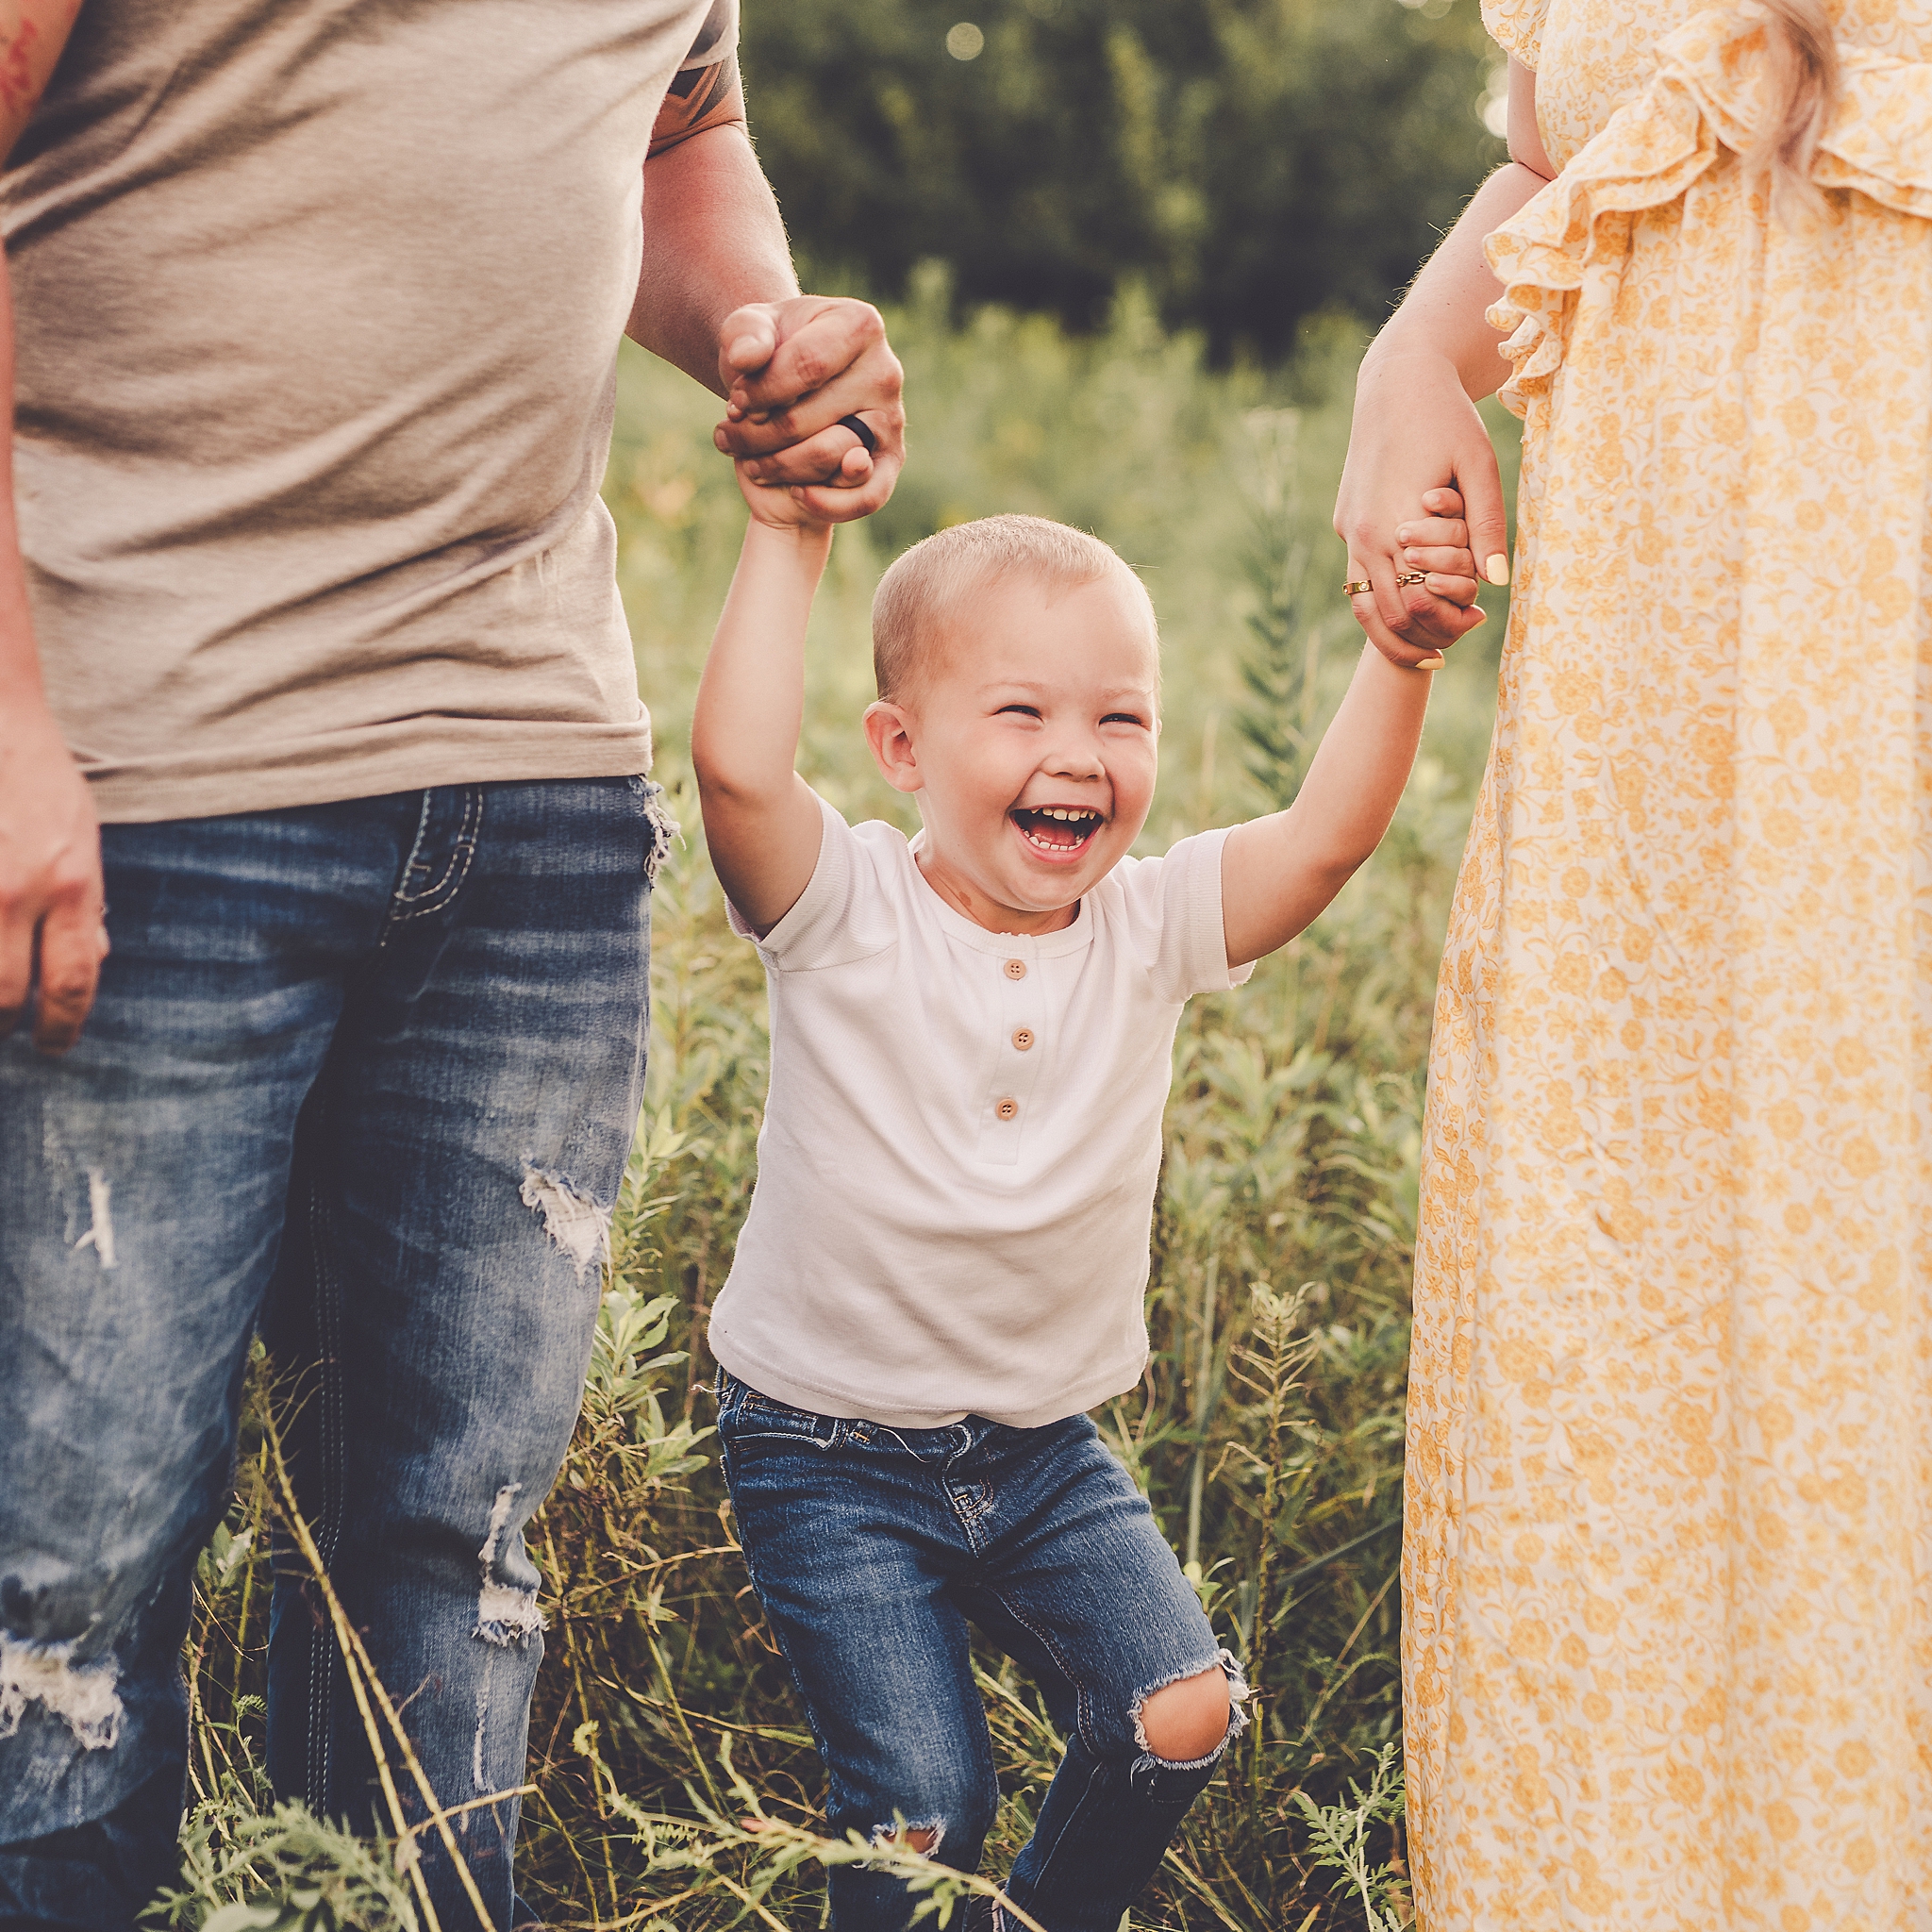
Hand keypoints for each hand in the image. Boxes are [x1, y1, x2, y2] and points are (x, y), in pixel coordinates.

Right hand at [0, 703, 105, 1052]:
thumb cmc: (33, 775)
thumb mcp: (82, 834)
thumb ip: (85, 900)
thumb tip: (92, 959)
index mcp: (70, 884)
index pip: (73, 983)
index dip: (64, 1028)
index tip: (55, 1046)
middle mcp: (15, 892)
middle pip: (3, 997)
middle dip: (5, 1024)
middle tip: (7, 1029)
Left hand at [712, 296, 904, 523]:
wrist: (791, 389)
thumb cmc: (771, 355)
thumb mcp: (749, 331)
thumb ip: (743, 334)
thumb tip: (747, 359)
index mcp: (860, 325)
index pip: (807, 366)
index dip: (761, 393)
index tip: (735, 402)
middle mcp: (885, 372)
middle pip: (808, 419)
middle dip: (757, 434)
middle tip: (732, 430)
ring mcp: (892, 420)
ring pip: (829, 459)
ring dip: (777, 466)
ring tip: (750, 457)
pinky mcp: (890, 462)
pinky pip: (867, 497)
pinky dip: (826, 504)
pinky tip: (796, 493)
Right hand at [1334, 349, 1508, 668]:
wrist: (1397, 382)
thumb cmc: (1448, 419)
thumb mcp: (1480, 467)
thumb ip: (1487, 527)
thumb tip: (1497, 583)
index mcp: (1396, 526)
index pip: (1418, 605)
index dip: (1449, 623)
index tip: (1478, 621)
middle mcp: (1365, 537)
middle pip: (1388, 617)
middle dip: (1422, 638)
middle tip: (1455, 644)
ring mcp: (1349, 533)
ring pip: (1364, 608)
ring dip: (1394, 633)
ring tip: (1428, 646)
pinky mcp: (1346, 524)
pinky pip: (1359, 580)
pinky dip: (1382, 603)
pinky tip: (1410, 603)